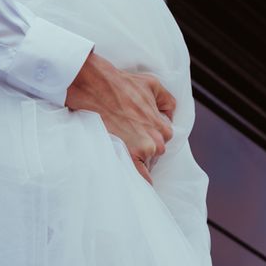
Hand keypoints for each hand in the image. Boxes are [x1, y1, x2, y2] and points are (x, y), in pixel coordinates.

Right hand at [65, 51, 174, 176]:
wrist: (95, 87)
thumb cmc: (122, 85)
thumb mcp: (153, 85)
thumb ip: (167, 101)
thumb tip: (169, 114)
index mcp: (163, 127)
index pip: (163, 140)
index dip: (150, 135)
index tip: (138, 130)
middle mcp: (155, 142)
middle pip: (154, 154)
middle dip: (144, 148)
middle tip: (128, 136)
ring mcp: (141, 151)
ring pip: (145, 164)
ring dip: (137, 159)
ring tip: (122, 147)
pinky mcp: (126, 156)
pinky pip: (139, 177)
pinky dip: (139, 179)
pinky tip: (135, 180)